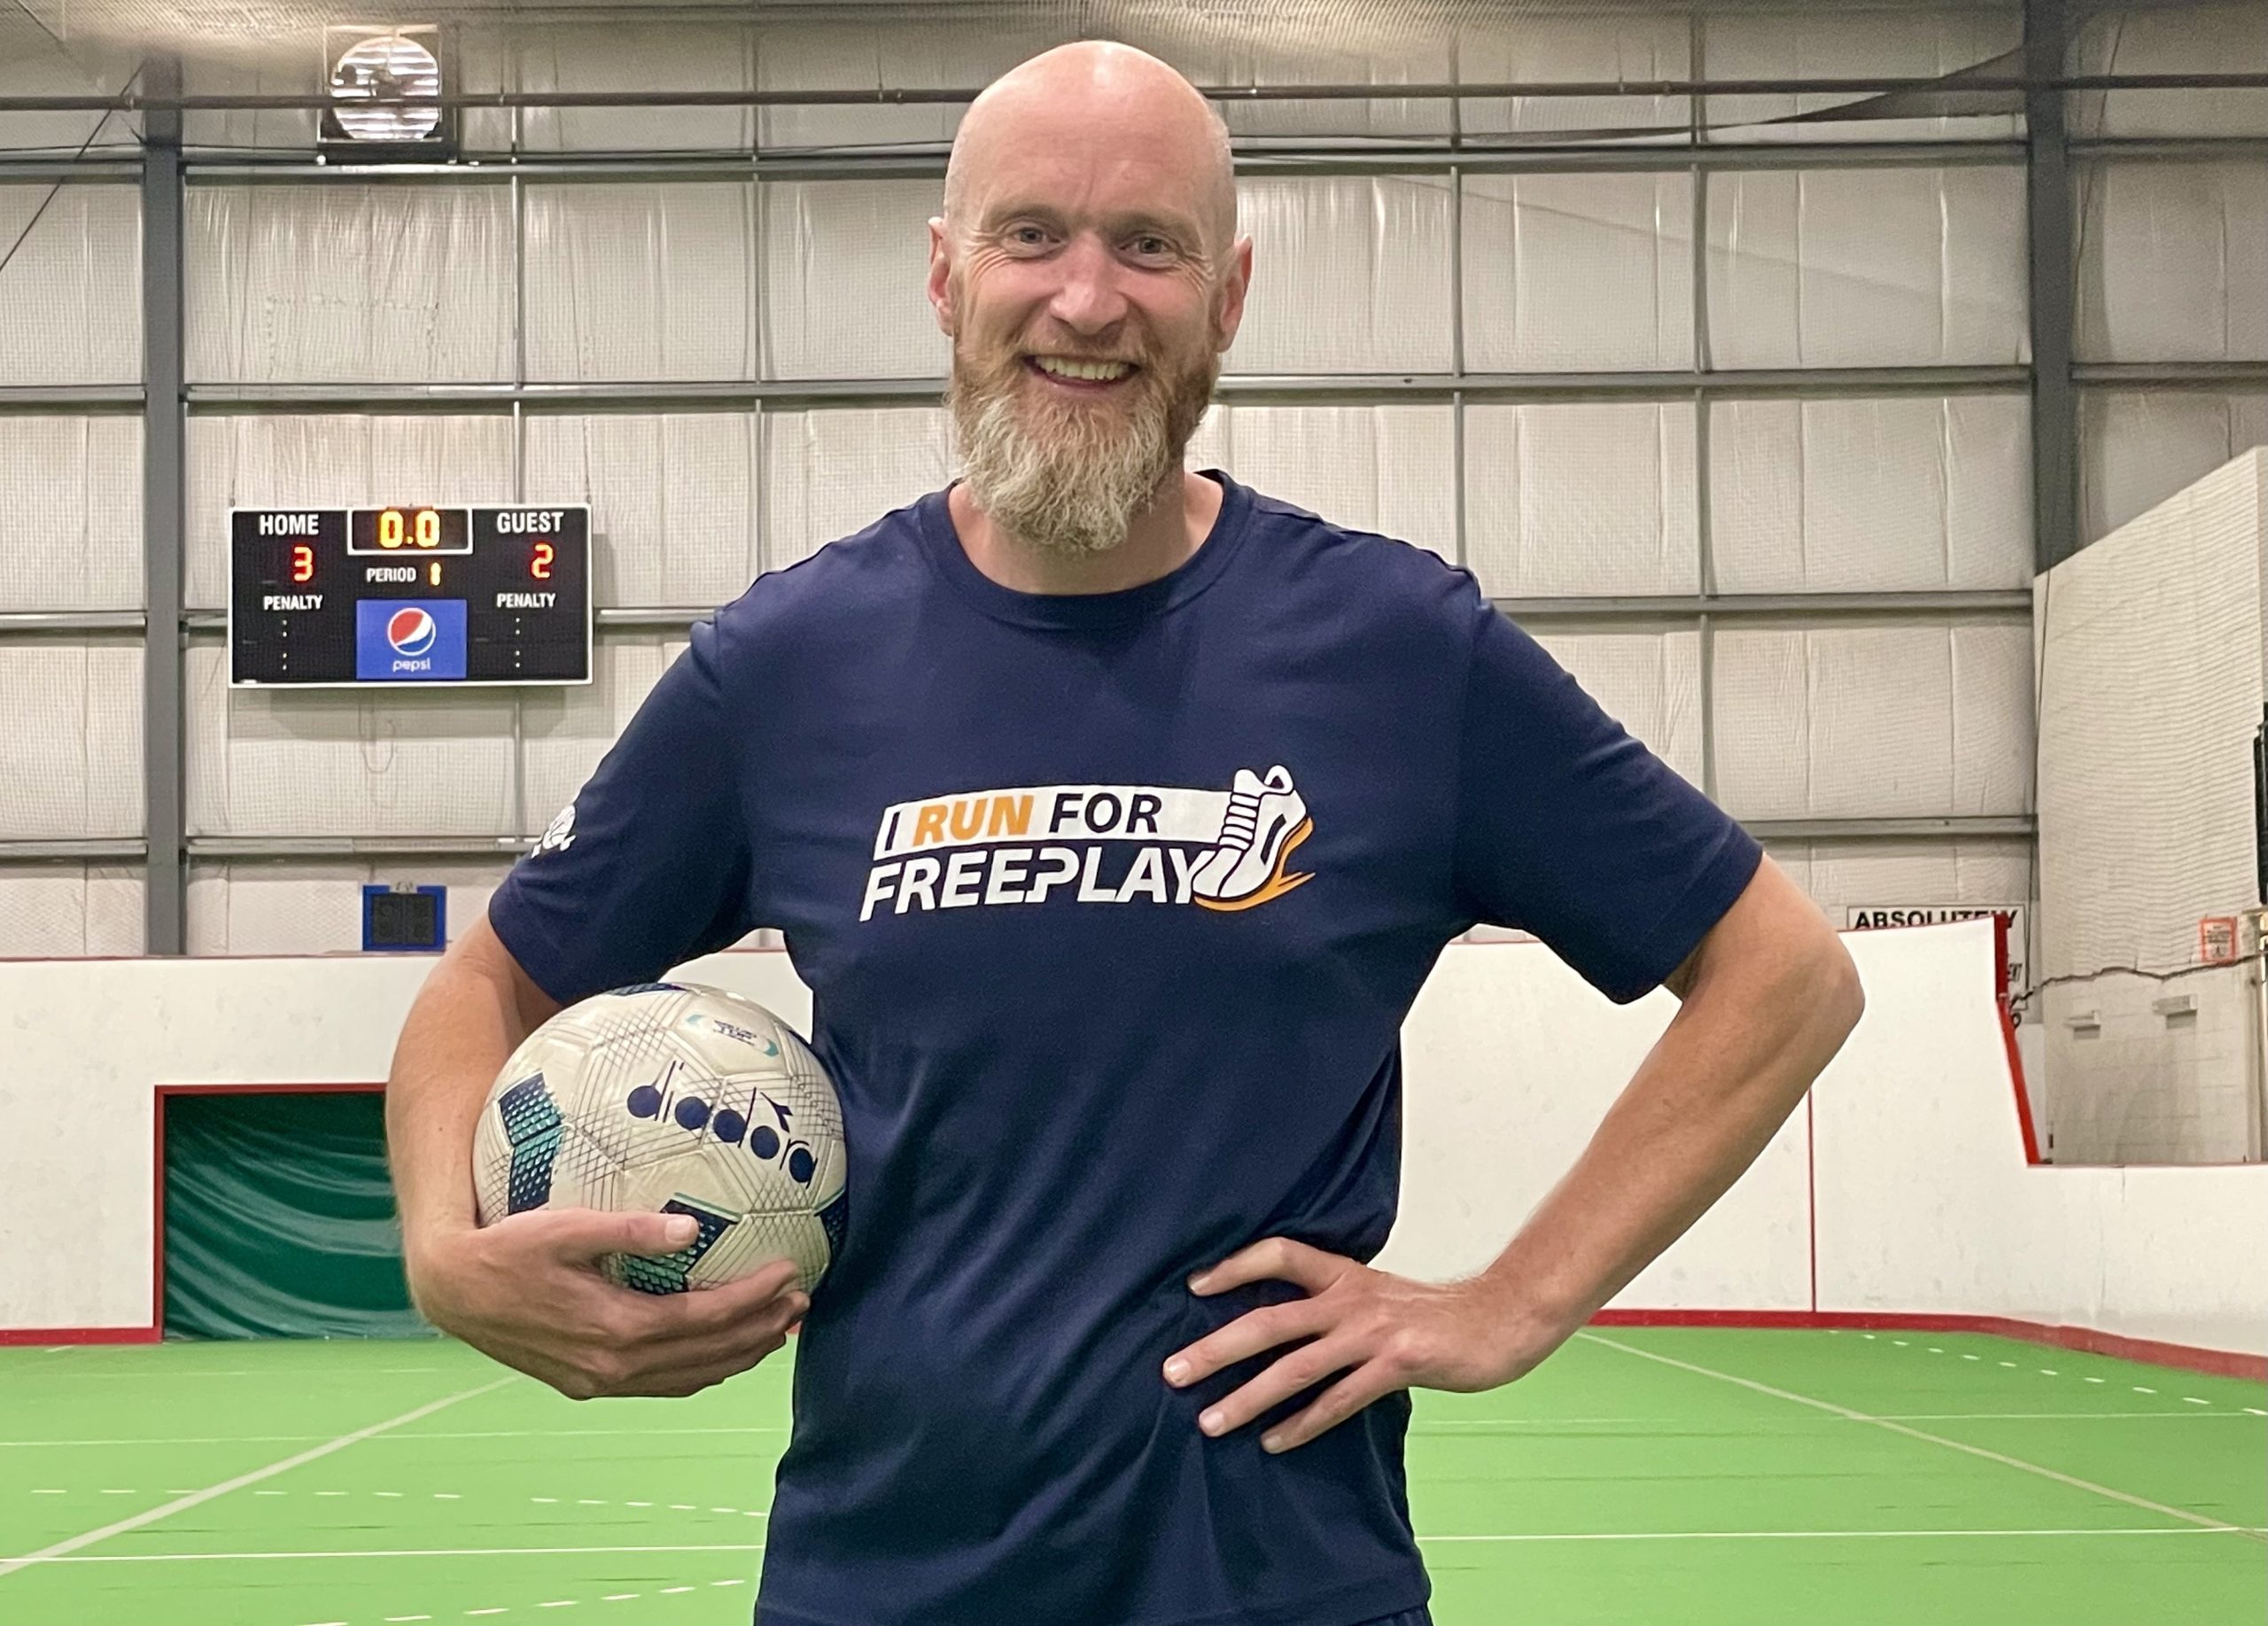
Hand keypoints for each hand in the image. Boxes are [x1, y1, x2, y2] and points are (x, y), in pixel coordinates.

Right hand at [407, 1208, 808, 1399]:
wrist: (454, 1292)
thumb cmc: (507, 1247)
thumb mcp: (565, 1227)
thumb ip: (630, 1229)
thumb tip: (691, 1228)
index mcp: (614, 1328)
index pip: (704, 1320)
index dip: (752, 1300)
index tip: (790, 1274)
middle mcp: (613, 1366)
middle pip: (707, 1356)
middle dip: (760, 1332)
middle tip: (801, 1304)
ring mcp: (600, 1381)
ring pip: (688, 1378)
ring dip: (737, 1357)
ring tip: (777, 1330)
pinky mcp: (588, 1383)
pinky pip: (660, 1384)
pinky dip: (700, 1370)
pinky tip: (719, 1352)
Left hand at [1161, 1237, 1560, 1453]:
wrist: (1502, 1319)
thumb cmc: (1437, 1314)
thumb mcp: (1379, 1295)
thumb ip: (1336, 1305)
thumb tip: (1286, 1325)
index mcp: (1345, 1275)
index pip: (1280, 1255)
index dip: (1235, 1266)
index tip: (1194, 1286)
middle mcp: (1351, 1300)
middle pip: (1270, 1320)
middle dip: (1216, 1348)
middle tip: (1172, 1371)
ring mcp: (1373, 1334)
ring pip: (1296, 1368)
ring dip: (1247, 1397)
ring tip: (1211, 1421)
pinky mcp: (1397, 1366)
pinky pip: (1338, 1400)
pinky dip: (1303, 1424)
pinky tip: (1275, 1443)